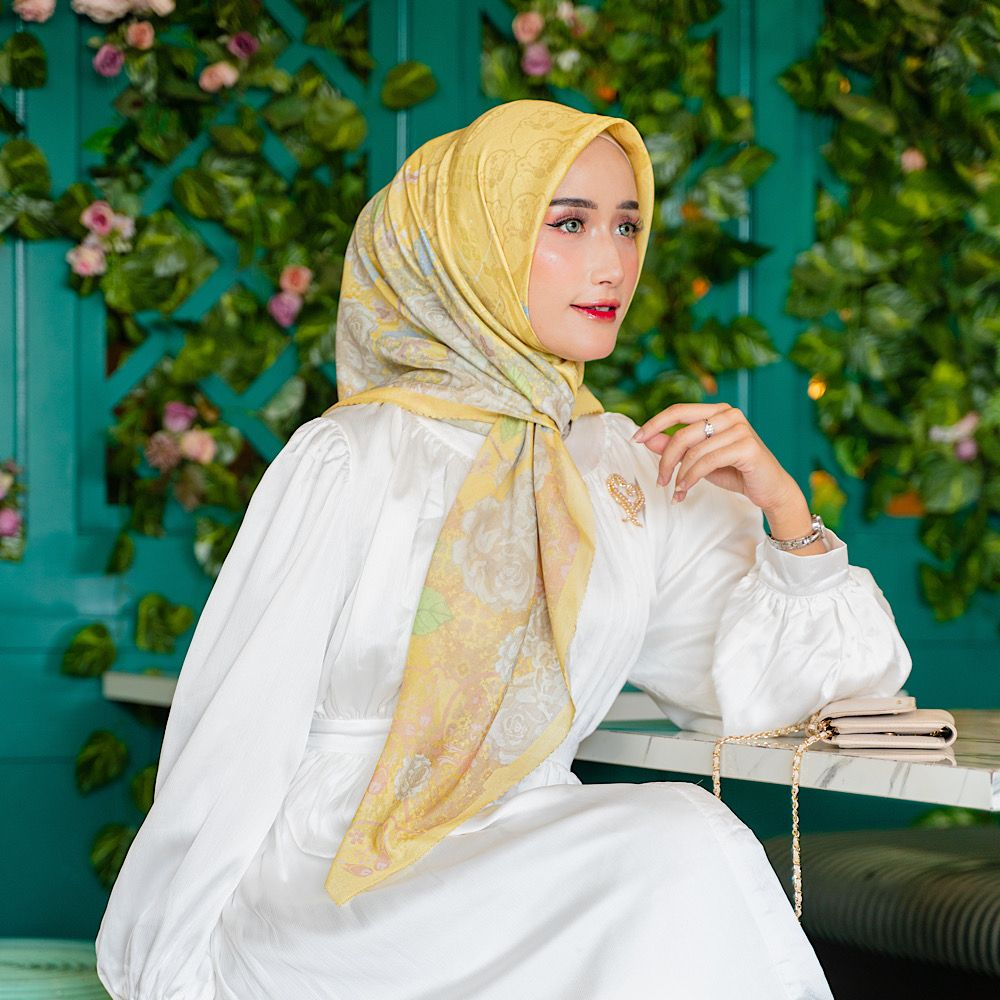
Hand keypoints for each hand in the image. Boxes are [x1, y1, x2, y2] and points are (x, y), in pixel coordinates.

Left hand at [631, 402, 802, 516]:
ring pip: (693, 451)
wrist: (770, 489)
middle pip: (682, 433)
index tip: (635, 439)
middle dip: (665, 460)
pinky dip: (691, 477)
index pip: (678, 410)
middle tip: (659, 481)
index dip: (654, 423)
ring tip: (676, 491)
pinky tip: (685, 490)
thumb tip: (647, 438)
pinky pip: (707, 462)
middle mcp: (729, 414)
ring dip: (679, 475)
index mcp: (717, 410)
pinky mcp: (747, 446)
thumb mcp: (699, 459)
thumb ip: (675, 447)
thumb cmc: (735, 471)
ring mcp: (740, 428)